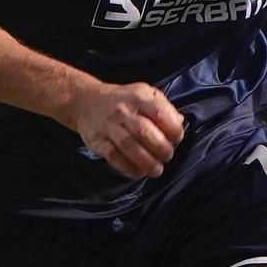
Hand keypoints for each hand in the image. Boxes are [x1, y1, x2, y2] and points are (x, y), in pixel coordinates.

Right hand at [64, 82, 185, 178]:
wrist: (86, 101)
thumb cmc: (123, 100)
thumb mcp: (145, 94)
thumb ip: (164, 108)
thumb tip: (180, 123)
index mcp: (140, 96)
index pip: (160, 113)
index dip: (172, 129)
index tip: (177, 139)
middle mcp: (123, 110)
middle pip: (144, 131)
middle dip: (161, 148)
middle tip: (167, 156)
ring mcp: (109, 125)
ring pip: (129, 145)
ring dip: (146, 161)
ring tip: (157, 170)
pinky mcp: (97, 140)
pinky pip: (113, 156)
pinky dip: (128, 167)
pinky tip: (139, 172)